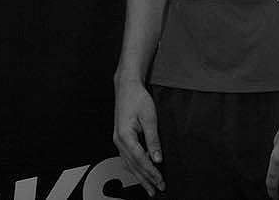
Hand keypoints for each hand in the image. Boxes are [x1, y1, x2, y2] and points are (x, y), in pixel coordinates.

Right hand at [113, 80, 164, 196]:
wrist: (126, 88)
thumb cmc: (138, 99)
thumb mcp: (150, 117)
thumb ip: (153, 139)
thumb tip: (157, 158)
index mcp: (125, 136)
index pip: (140, 160)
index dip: (151, 172)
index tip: (161, 181)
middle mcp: (118, 141)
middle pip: (133, 166)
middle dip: (146, 180)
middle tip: (157, 190)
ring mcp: (118, 141)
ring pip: (128, 165)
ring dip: (139, 177)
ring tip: (150, 188)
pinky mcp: (120, 139)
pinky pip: (126, 159)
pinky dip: (134, 168)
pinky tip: (140, 174)